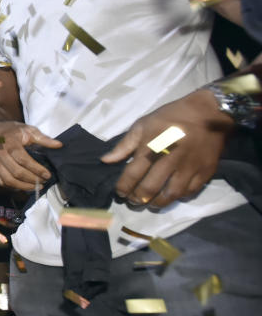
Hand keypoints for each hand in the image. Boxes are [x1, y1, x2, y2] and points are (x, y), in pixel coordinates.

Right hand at [0, 121, 56, 189]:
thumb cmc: (12, 131)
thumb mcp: (28, 130)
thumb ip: (43, 138)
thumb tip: (59, 145)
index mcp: (8, 142)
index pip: (23, 159)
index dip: (36, 169)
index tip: (47, 175)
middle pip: (16, 172)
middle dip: (32, 179)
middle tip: (43, 181)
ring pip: (8, 180)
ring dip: (24, 186)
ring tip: (35, 186)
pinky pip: (2, 182)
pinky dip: (14, 187)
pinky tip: (23, 186)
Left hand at [101, 89, 233, 207]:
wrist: (209, 112)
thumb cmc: (171, 117)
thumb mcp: (143, 124)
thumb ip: (124, 145)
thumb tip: (106, 161)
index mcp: (152, 146)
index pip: (133, 173)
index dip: (124, 187)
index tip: (120, 193)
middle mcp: (170, 159)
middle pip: (150, 187)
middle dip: (138, 198)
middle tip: (133, 201)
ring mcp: (189, 167)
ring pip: (171, 194)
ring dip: (157, 203)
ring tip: (150, 203)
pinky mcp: (206, 171)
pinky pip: (190, 191)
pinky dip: (178, 197)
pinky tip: (171, 195)